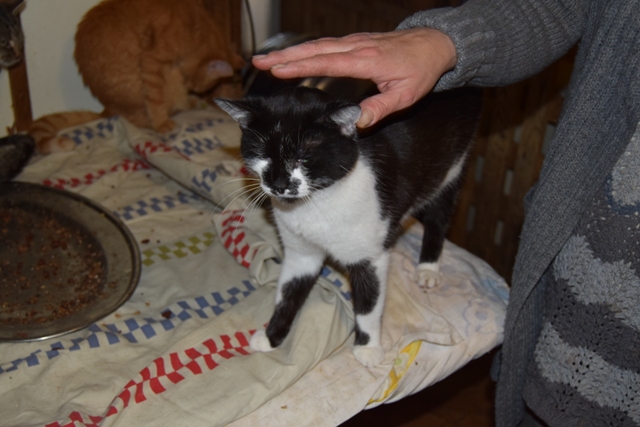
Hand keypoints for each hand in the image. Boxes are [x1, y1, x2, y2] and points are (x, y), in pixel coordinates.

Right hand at [252, 28, 456, 127]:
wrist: (434, 44)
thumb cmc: (421, 70)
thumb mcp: (405, 96)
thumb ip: (379, 109)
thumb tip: (353, 122)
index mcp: (366, 60)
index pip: (327, 62)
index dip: (300, 65)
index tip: (277, 69)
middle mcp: (356, 47)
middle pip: (314, 49)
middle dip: (284, 56)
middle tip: (258, 62)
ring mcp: (354, 43)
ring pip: (317, 45)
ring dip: (291, 52)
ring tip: (267, 60)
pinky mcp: (355, 43)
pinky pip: (326, 45)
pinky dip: (306, 50)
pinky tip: (294, 57)